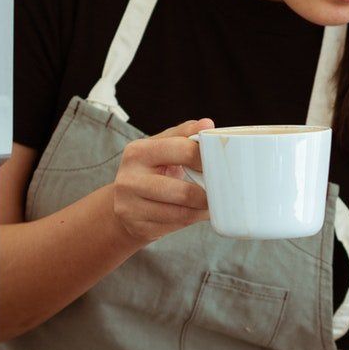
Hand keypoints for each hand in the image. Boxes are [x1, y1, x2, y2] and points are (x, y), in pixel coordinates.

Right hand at [111, 118, 213, 243]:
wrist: (125, 204)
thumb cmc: (152, 172)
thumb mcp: (162, 148)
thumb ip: (184, 135)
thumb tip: (207, 124)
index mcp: (138, 152)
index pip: (183, 150)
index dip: (208, 159)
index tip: (222, 164)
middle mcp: (130, 178)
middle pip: (183, 191)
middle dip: (208, 193)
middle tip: (223, 191)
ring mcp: (130, 205)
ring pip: (182, 212)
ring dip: (203, 209)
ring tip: (213, 203)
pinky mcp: (137, 226)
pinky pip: (176, 225)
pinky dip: (192, 219)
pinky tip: (197, 212)